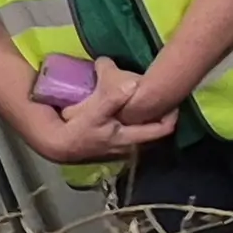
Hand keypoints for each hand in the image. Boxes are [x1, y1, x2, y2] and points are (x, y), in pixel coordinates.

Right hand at [27, 75, 181, 166]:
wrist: (59, 146)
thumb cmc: (77, 132)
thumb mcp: (93, 114)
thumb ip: (112, 99)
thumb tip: (133, 84)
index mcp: (130, 139)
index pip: (162, 130)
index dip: (173, 115)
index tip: (174, 99)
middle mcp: (130, 147)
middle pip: (155, 131)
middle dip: (160, 115)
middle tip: (163, 97)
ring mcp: (122, 148)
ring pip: (144, 132)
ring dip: (148, 119)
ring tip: (149, 101)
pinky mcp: (114, 146)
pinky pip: (133, 133)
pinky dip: (135, 122)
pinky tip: (130, 111)